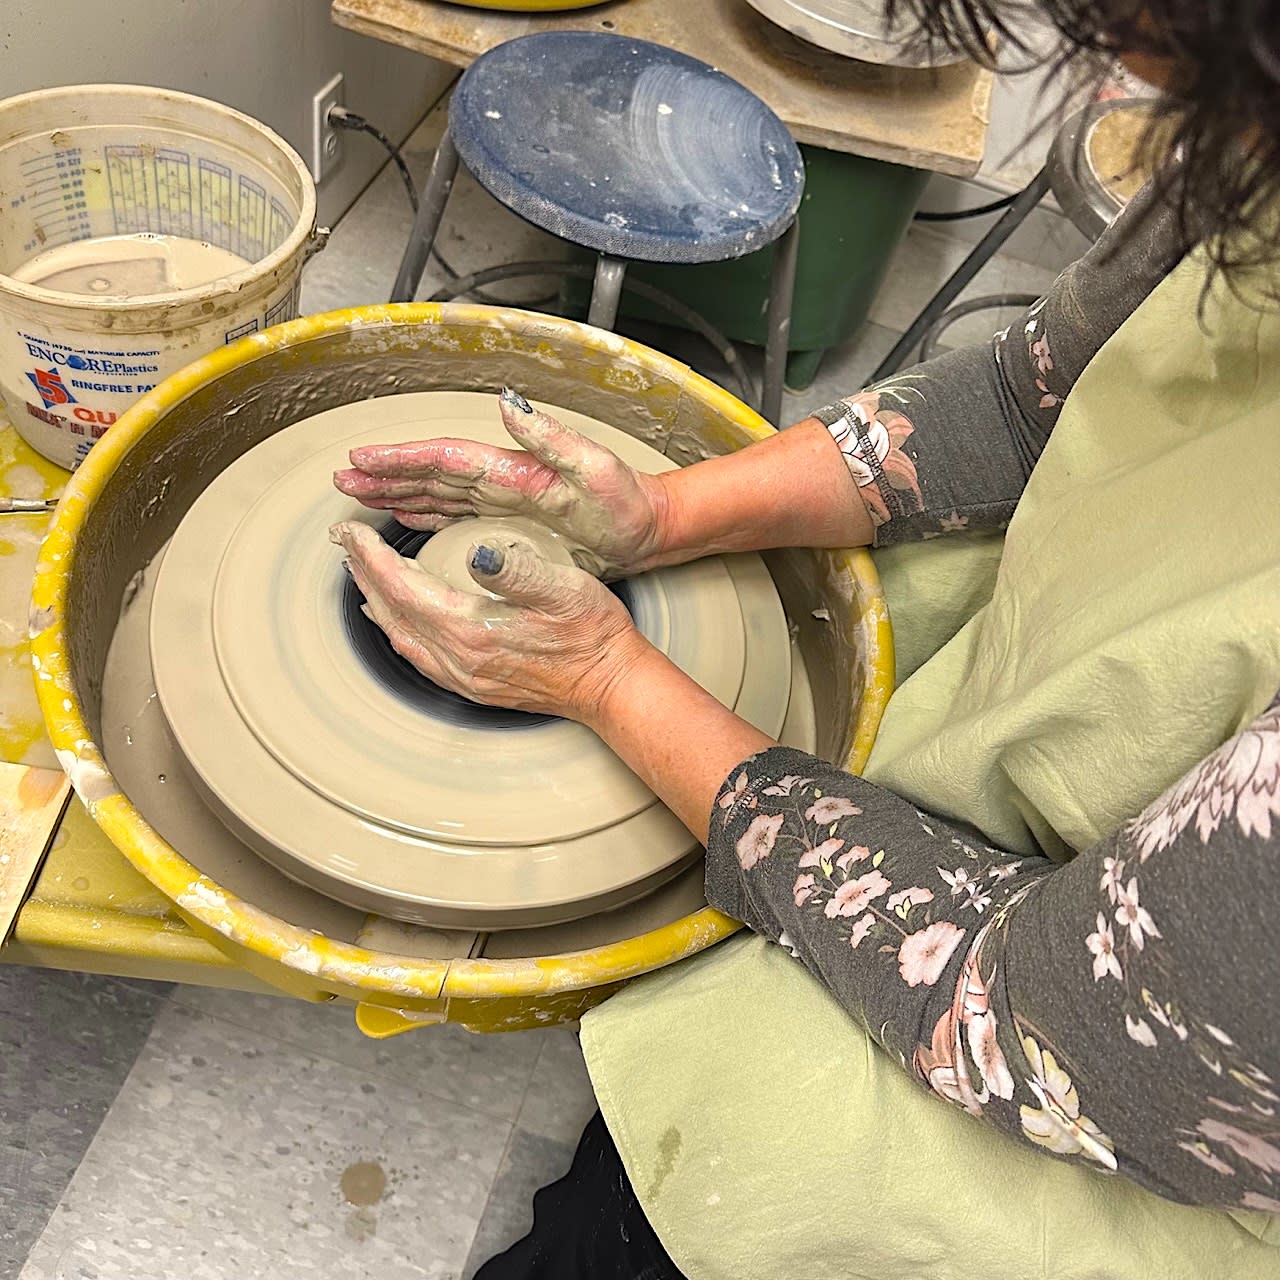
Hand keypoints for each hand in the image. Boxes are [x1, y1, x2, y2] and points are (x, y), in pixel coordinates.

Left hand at [330, 519, 649, 719]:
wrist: (611, 684)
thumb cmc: (593, 633)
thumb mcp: (563, 588)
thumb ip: (516, 570)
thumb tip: (478, 552)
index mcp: (472, 630)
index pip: (403, 587)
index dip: (371, 556)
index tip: (350, 529)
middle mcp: (458, 659)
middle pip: (390, 612)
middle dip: (362, 573)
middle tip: (342, 540)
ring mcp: (464, 677)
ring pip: (399, 636)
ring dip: (374, 600)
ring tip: (358, 572)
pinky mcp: (473, 685)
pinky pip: (418, 655)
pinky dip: (396, 628)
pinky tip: (393, 617)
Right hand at [333, 389, 670, 579]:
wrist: (651, 529)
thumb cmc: (628, 503)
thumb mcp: (594, 468)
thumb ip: (551, 438)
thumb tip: (506, 404)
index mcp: (515, 468)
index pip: (447, 458)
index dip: (403, 458)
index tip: (363, 457)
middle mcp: (504, 478)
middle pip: (432, 473)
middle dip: (385, 472)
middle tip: (342, 476)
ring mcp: (506, 499)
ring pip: (438, 493)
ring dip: (397, 491)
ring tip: (358, 492)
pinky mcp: (512, 521)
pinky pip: (456, 514)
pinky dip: (426, 513)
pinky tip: (405, 515)